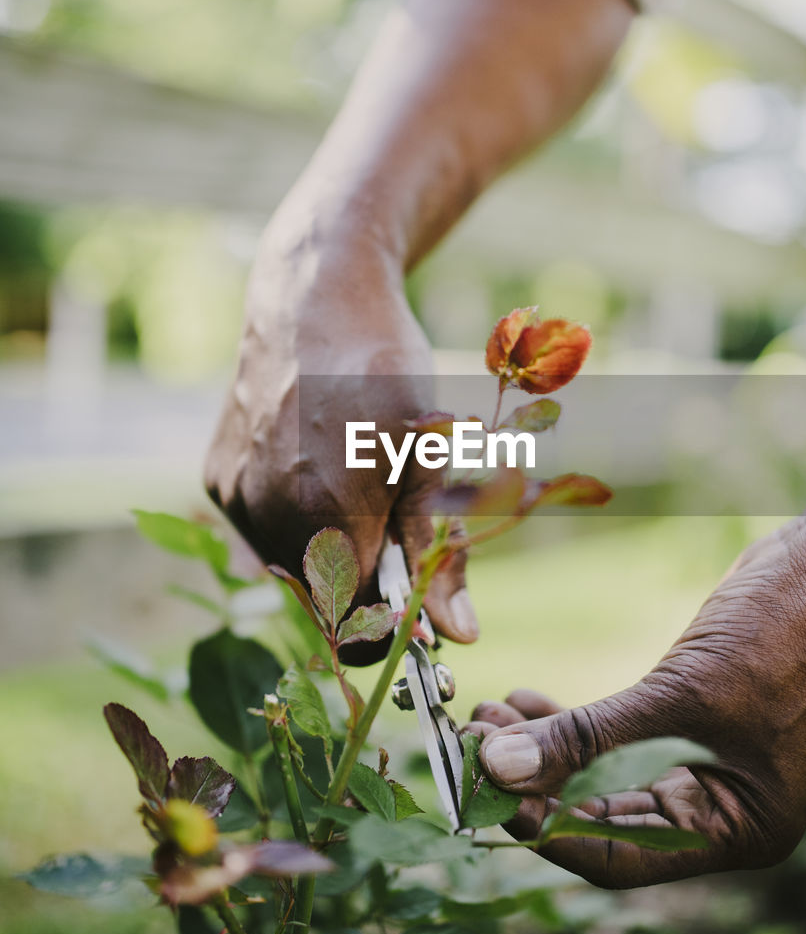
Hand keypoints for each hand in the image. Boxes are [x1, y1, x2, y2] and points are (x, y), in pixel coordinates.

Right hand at [204, 212, 477, 656]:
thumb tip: (460, 636)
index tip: (411, 607)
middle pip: (322, 599)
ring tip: (350, 486)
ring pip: (288, 569)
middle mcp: (271, 513)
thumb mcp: (430, 456)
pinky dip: (288, 520)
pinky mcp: (216, 478)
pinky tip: (312, 467)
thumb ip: (438, 553)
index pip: (357, 623)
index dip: (389, 622)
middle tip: (388, 528)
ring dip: (324, 551)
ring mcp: (237, 496)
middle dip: (361, 581)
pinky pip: (256, 530)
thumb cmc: (388, 371)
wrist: (314, 298)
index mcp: (332, 512)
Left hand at [467, 475, 805, 886]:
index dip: (546, 832)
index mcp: (738, 831)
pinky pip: (617, 741)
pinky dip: (572, 724)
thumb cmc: (785, 633)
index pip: (620, 857)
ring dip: (545, 751)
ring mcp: (705, 769)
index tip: (484, 796)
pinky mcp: (689, 725)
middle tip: (470, 751)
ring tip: (488, 717)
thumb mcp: (680, 691)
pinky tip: (527, 701)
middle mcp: (720, 814)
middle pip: (605, 821)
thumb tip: (499, 765)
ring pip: (604, 779)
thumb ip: (588, 734)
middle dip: (536, 785)